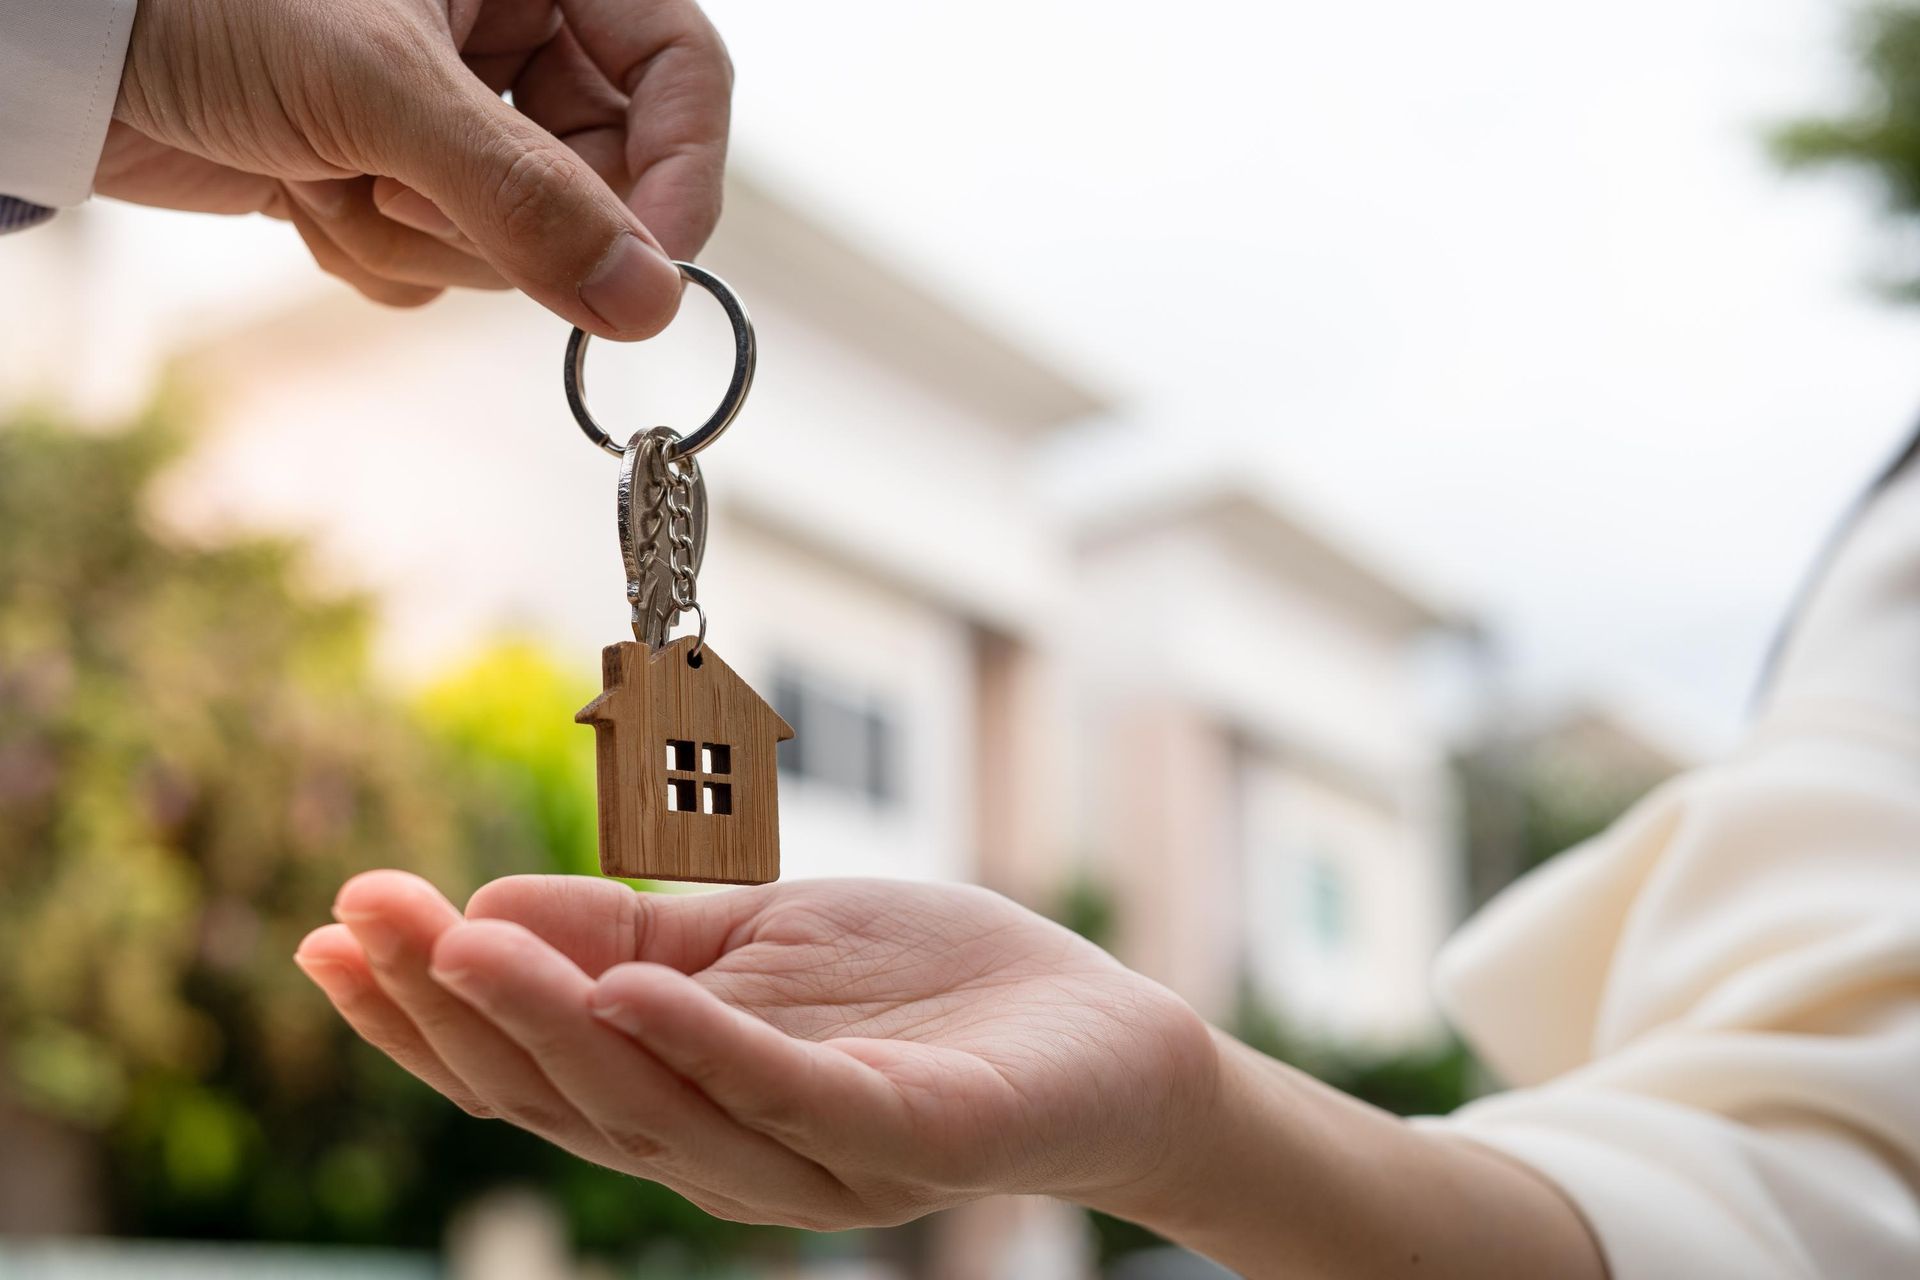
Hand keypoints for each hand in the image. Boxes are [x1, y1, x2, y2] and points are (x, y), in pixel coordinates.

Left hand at [105, 0, 729, 331]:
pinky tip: (298, 188)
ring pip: (518, 235)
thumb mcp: (382, 87)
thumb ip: (528, 195)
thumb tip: (650, 301)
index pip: (680, 72)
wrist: (56, 44)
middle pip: (601, 175)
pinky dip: (370, 250)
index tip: (652, 268)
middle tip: (401, 189)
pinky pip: (443, 263)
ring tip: (321, 167)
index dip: (680, 172)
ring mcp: (452, 112)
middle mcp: (507, 34)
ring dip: (414, 232)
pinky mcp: (393, 173)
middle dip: (500, 214)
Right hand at [296, 873, 1220, 1227]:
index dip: (424, 1012)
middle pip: (566, 1096)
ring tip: (464, 943)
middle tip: (365, 919)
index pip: (531, 1068)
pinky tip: (631, 989)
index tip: (334, 928)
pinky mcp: (905, 1139)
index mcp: (684, 1100)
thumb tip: (484, 914)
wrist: (1096, 1033)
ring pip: (656, 1106)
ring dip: (551, 1024)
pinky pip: (792, 1096)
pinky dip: (705, 1046)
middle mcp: (730, 1151)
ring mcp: (816, 1156)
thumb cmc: (920, 988)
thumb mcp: (752, 939)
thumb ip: (631, 936)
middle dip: (453, 1012)